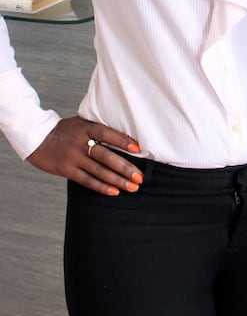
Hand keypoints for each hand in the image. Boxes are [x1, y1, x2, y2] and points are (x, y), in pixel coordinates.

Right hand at [27, 116, 142, 196]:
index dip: (123, 141)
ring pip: (99, 171)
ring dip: (118, 180)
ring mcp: (73, 158)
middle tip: (140, 177)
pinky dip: (102, 187)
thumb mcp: (80, 123)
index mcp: (85, 128)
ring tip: (133, 187)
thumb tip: (126, 137)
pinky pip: (87, 181)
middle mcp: (80, 143)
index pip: (107, 134)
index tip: (138, 149)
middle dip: (125, 168)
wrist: (37, 138)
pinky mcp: (66, 170)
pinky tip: (115, 192)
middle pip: (106, 156)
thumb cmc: (64, 130)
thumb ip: (98, 129)